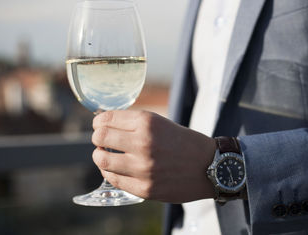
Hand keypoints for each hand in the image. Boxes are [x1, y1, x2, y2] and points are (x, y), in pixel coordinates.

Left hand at [91, 110, 216, 202]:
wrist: (209, 166)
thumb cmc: (183, 142)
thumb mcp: (160, 123)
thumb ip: (133, 123)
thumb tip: (104, 123)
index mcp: (148, 122)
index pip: (106, 119)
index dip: (99, 122)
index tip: (100, 125)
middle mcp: (144, 143)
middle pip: (100, 137)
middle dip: (98, 137)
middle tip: (103, 140)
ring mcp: (143, 168)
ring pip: (102, 159)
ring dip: (100, 156)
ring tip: (107, 155)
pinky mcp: (145, 188)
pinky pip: (113, 179)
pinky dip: (111, 172)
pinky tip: (117, 168)